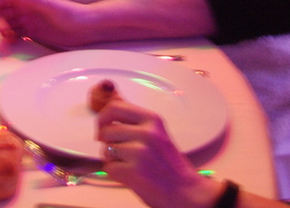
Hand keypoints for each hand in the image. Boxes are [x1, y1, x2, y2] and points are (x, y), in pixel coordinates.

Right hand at [0, 0, 91, 47]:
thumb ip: (31, 0)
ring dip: (2, 32)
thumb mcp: (49, 6)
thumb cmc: (70, 13)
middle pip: (1, 13)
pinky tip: (12, 43)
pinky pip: (14, 34)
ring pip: (6, 24)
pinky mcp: (32, 32)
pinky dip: (10, 39)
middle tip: (4, 35)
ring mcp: (28, 20)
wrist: (87, 27)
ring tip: (7, 42)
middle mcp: (24, 7)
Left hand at [97, 100, 223, 207]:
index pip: (114, 107)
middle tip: (120, 152)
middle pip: (106, 130)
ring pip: (106, 150)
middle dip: (107, 143)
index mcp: (152, 119)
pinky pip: (109, 168)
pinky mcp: (134, 171)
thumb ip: (133, 119)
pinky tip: (131, 176)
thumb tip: (111, 98)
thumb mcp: (156, 133)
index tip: (103, 128)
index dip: (103, 118)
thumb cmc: (169, 164)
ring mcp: (140, 152)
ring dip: (113, 159)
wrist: (187, 192)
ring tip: (130, 165)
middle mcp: (147, 132)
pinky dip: (116, 174)